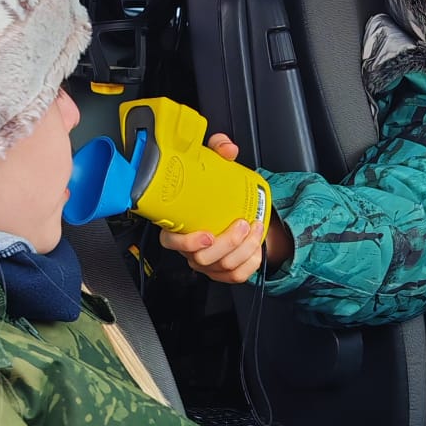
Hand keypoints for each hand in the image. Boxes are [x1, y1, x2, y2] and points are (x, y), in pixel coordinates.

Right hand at [158, 134, 291, 280]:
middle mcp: (191, 248)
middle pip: (203, 259)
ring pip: (223, 267)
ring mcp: (207, 261)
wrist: (231, 210)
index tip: (207, 234)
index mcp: (179, 226)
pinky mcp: (223, 271)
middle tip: (242, 223)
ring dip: (244, 249)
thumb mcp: (214, 166)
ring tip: (254, 228)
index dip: (186, 243)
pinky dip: (250, 262)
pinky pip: (236, 276)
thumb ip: (217, 152)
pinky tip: (256, 245)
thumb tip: (227, 149)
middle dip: (228, 243)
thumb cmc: (215, 193)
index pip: (170, 242)